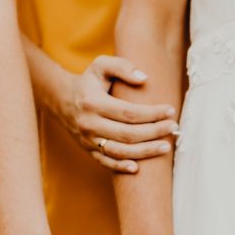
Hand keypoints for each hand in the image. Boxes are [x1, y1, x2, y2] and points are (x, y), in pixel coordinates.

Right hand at [50, 55, 178, 172]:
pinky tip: (138, 168)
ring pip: (120, 151)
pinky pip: (106, 162)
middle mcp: (89, 124)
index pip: (129, 113)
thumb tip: (144, 79)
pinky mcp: (88, 150)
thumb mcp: (100, 65)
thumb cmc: (88, 82)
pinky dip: (121, 167)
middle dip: (154, 132)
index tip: (170, 111)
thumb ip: (122, 67)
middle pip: (128, 134)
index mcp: (94, 103)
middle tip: (173, 128)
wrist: (62, 99)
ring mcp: (88, 140)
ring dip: (145, 152)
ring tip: (166, 147)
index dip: (152, 114)